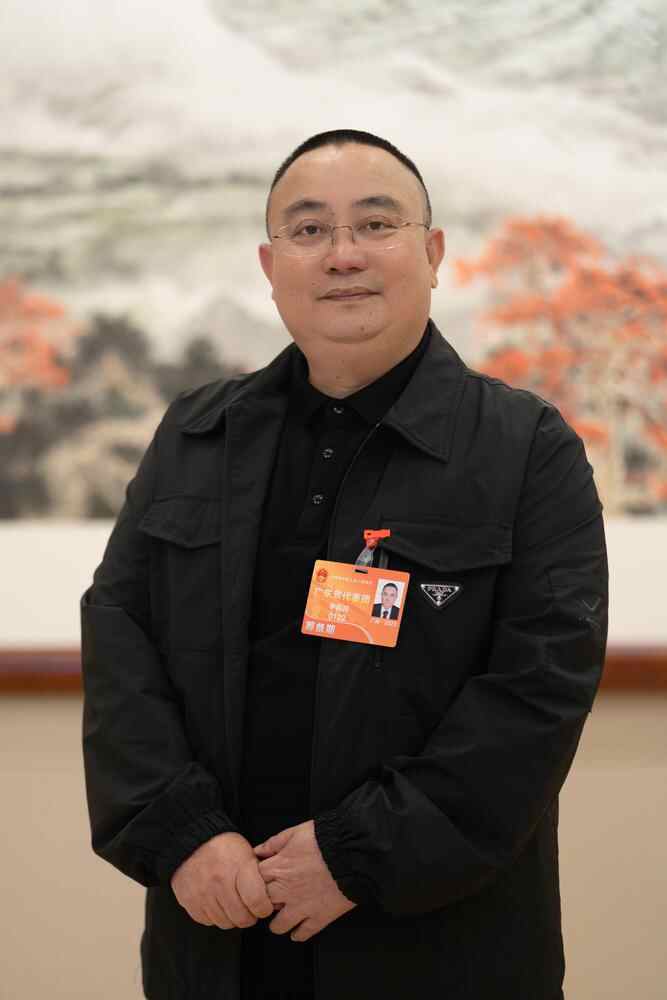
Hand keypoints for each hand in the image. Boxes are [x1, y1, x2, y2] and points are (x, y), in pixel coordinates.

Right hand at [171, 831, 273, 928]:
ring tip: (232, 903)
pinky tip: (217, 902)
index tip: (264, 907)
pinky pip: (208, 921)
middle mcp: (220, 882)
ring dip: (231, 917)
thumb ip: (259, 876)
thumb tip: (272, 899)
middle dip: (249, 916)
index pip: (257, 901)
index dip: (264, 908)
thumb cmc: (225, 848)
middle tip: (249, 908)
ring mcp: (203, 893)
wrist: (194, 842)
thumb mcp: (248, 853)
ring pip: (225, 922)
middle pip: (242, 918)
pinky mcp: (189, 901)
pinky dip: (214, 915)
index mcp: (239, 868)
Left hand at [254, 820, 355, 942]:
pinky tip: (297, 931)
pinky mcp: (319, 917)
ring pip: (278, 925)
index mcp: (279, 867)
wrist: (352, 852)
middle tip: (269, 900)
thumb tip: (259, 851)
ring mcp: (302, 906)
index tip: (260, 880)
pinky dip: (298, 934)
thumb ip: (274, 842)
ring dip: (277, 923)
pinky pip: (303, 933)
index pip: (253, 879)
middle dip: (264, 902)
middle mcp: (287, 890)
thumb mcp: (296, 832)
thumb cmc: (326, 840)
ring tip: (280, 920)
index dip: (255, 880)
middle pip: (263, 903)